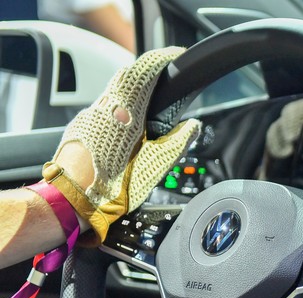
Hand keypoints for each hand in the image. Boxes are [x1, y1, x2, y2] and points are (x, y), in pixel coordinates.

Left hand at [48, 47, 200, 241]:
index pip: (143, 71)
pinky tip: (131, 121)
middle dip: (148, 72)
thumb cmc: (111, 188)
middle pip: (128, 77)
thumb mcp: (155, 166)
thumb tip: (193, 127)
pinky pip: (106, 106)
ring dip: (134, 90)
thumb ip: (178, 141)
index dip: (162, 59)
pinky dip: (122, 105)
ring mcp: (90, 116)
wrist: (73, 201)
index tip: (177, 55)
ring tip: (152, 100)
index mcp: (125, 114)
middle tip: (167, 74)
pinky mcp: (83, 126)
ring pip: (115, 91)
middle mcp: (105, 108)